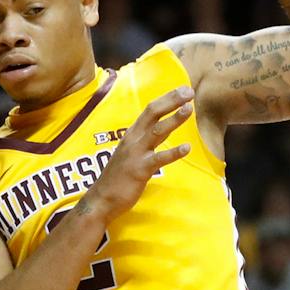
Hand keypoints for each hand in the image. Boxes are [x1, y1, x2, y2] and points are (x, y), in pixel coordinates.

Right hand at [82, 88, 194, 221]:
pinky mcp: (139, 170)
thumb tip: (164, 128)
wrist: (100, 200)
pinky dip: (173, 153)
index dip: (167, 98)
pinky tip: (186, 148)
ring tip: (189, 109)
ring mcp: (136, 154)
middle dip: (171, 101)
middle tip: (189, 91)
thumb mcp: (131, 152)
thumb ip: (146, 139)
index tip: (183, 89)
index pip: (150, 110)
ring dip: (173, 119)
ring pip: (156, 132)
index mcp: (131, 134)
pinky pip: (158, 159)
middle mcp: (133, 139)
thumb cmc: (118, 176)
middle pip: (153, 114)